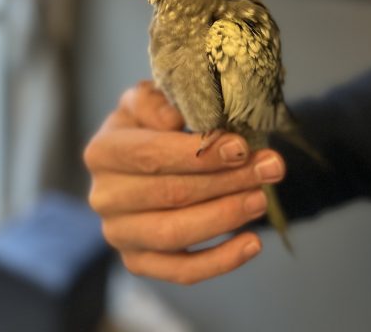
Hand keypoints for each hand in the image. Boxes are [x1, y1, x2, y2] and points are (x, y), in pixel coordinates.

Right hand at [84, 81, 285, 284]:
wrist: (140, 157)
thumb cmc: (148, 124)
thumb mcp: (146, 99)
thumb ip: (154, 102)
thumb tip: (174, 121)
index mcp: (102, 152)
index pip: (151, 155)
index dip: (197, 154)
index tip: (240, 148)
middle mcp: (103, 197)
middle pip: (170, 194)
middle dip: (226, 181)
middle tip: (269, 168)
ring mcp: (118, 233)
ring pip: (174, 234)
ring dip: (225, 216)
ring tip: (261, 198)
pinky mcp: (137, 261)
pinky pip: (179, 270)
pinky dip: (219, 261)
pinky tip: (251, 243)